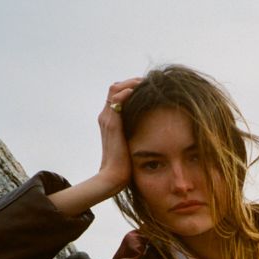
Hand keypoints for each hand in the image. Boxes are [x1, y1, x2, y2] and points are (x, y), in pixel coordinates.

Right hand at [46, 78, 142, 216]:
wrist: (113, 177)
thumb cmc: (125, 166)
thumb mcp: (131, 145)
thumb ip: (136, 135)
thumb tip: (152, 131)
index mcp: (110, 121)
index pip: (117, 94)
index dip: (130, 87)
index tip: (147, 88)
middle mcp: (106, 117)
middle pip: (115, 87)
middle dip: (132, 82)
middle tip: (148, 82)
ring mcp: (107, 119)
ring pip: (115, 89)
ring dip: (131, 83)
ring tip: (146, 83)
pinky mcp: (111, 124)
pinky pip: (116, 99)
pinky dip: (127, 91)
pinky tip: (140, 91)